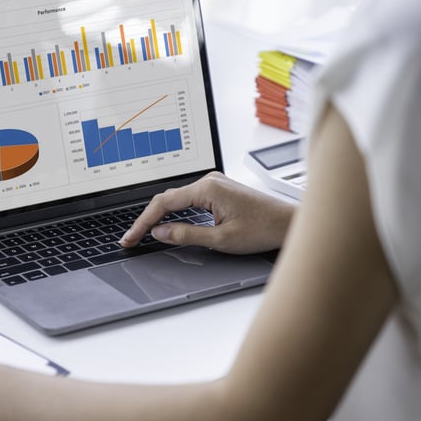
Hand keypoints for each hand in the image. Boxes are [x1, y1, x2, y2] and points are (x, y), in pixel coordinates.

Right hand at [119, 171, 294, 254]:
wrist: (289, 223)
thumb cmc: (263, 229)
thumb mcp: (221, 239)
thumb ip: (186, 235)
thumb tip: (160, 233)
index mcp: (207, 188)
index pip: (163, 204)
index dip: (143, 223)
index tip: (131, 238)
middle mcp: (208, 181)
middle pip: (166, 199)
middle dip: (147, 220)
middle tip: (131, 239)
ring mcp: (213, 184)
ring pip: (176, 199)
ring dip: (159, 216)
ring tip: (143, 233)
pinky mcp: (218, 190)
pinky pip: (188, 199)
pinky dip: (174, 212)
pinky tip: (166, 224)